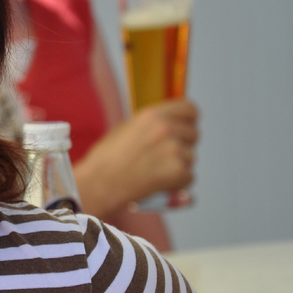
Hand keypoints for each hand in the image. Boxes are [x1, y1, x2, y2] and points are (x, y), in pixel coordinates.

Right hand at [74, 98, 198, 218]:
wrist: (99, 183)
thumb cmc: (107, 159)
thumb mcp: (126, 128)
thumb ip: (152, 123)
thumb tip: (173, 123)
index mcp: (152, 115)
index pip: (190, 109)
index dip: (187, 120)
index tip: (183, 128)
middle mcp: (166, 128)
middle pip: (194, 133)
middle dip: (183, 145)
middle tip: (161, 157)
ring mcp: (174, 149)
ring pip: (191, 156)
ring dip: (179, 165)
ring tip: (154, 171)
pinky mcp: (178, 171)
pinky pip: (190, 177)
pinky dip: (178, 183)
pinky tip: (158, 182)